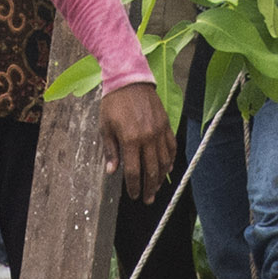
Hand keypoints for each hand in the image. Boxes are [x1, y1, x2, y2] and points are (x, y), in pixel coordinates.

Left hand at [100, 80, 175, 203]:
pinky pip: (172, 146)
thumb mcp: (105, 127)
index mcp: (130, 140)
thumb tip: (112, 172)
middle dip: (149, 188)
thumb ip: (110, 151)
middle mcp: (147, 137)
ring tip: (156, 188)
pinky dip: (171, 160)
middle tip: (147, 199)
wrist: (129, 79)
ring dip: (161, 178)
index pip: (134, 171)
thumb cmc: (113, 103)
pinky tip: (167, 169)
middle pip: (151, 170)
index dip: (134, 187)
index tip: (134, 196)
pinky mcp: (166, 124)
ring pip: (164, 161)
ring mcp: (159, 131)